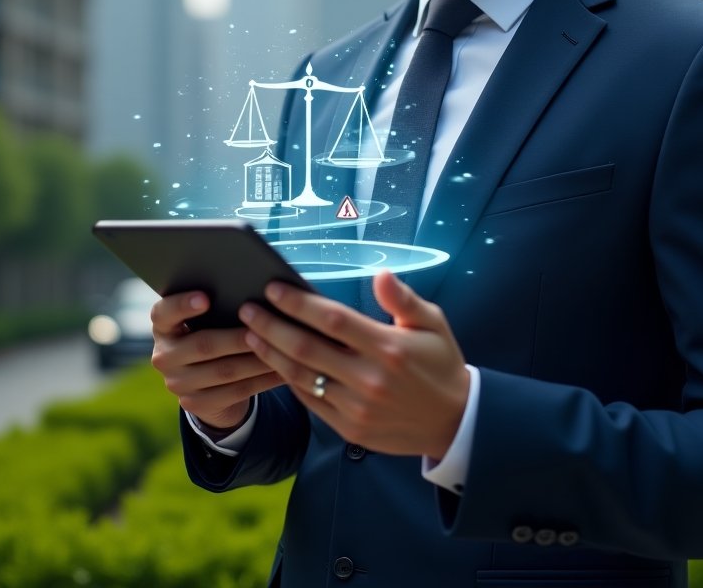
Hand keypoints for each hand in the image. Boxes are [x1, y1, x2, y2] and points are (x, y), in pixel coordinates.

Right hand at [150, 291, 283, 431]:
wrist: (205, 380)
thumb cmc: (213, 330)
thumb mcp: (206, 318)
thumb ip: (218, 304)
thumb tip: (252, 291)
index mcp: (163, 326)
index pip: (164, 313)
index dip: (183, 305)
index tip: (206, 298)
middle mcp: (164, 356)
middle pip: (203, 345)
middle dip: (237, 337)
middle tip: (264, 328)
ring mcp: (177, 383)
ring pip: (224, 371)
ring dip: (256, 360)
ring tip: (282, 348)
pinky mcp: (195, 404)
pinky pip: (235, 392)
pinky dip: (262, 380)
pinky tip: (282, 370)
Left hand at [240, 269, 469, 459]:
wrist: (454, 422)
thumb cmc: (440, 363)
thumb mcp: (433, 323)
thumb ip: (403, 299)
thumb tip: (381, 274)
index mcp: (389, 347)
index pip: (333, 320)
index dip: (299, 303)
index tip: (273, 288)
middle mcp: (370, 378)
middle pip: (307, 348)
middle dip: (271, 326)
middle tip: (247, 309)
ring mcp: (357, 407)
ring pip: (302, 377)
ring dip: (271, 354)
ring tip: (250, 334)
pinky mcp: (350, 428)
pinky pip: (311, 402)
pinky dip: (290, 381)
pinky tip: (275, 363)